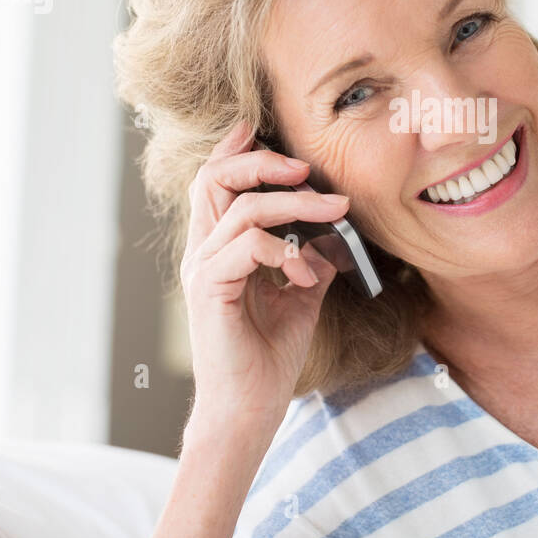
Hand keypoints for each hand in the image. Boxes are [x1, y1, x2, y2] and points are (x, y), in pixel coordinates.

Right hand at [178, 121, 348, 425]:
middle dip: (263, 161)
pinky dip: (286, 251)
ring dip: (297, 206)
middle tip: (306, 168)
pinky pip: (247, 245)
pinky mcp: (210, 289)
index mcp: (218, 248)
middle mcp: (203, 252)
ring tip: (335, 214)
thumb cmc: (267, 357)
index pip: (214, 182)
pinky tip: (307, 276)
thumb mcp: (300, 297)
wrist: (249, 408)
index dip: (234, 149)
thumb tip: (333, 233)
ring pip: (244, 208)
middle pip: (214, 178)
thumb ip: (308, 259)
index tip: (259, 128)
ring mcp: (202, 269)